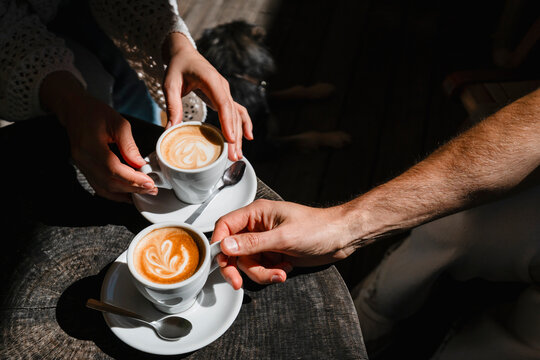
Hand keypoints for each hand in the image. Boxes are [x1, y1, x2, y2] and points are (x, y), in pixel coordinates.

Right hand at [41, 72, 156, 202]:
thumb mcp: (118, 123)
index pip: (113, 168)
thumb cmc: (95, 112)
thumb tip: (141, 164)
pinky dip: (114, 193)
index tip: (149, 182)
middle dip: (133, 188)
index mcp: (91, 145)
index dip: (132, 178)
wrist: (75, 109)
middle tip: (151, 189)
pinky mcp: (84, 168)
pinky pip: (98, 186)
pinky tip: (127, 194)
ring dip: (125, 193)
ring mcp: (81, 165)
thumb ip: (129, 145)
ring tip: (143, 192)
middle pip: (109, 182)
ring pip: (104, 188)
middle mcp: (83, 159)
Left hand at [162, 33, 252, 160]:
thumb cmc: (177, 67)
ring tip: (237, 154)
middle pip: (232, 114)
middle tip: (233, 156)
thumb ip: (172, 105)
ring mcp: (225, 92)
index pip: (223, 103)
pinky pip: (237, 111)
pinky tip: (248, 137)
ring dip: (239, 135)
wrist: (184, 53)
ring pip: (237, 115)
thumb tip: (170, 130)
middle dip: (234, 136)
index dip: (228, 122)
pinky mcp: (224, 97)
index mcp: (211, 80)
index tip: (231, 138)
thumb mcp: (170, 84)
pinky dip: (244, 124)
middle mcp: (223, 86)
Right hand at [211, 199, 356, 289]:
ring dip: (261, 273)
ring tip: (280, 272)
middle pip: (233, 250)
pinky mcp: (274, 253)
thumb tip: (226, 245)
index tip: (221, 261)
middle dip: (239, 267)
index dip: (219, 244)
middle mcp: (258, 226)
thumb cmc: (319, 227)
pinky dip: (271, 273)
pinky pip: (261, 268)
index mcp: (257, 213)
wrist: (341, 238)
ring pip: (248, 263)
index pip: (225, 226)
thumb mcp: (284, 237)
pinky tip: (285, 268)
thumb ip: (253, 243)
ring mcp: (265, 241)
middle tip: (238, 282)